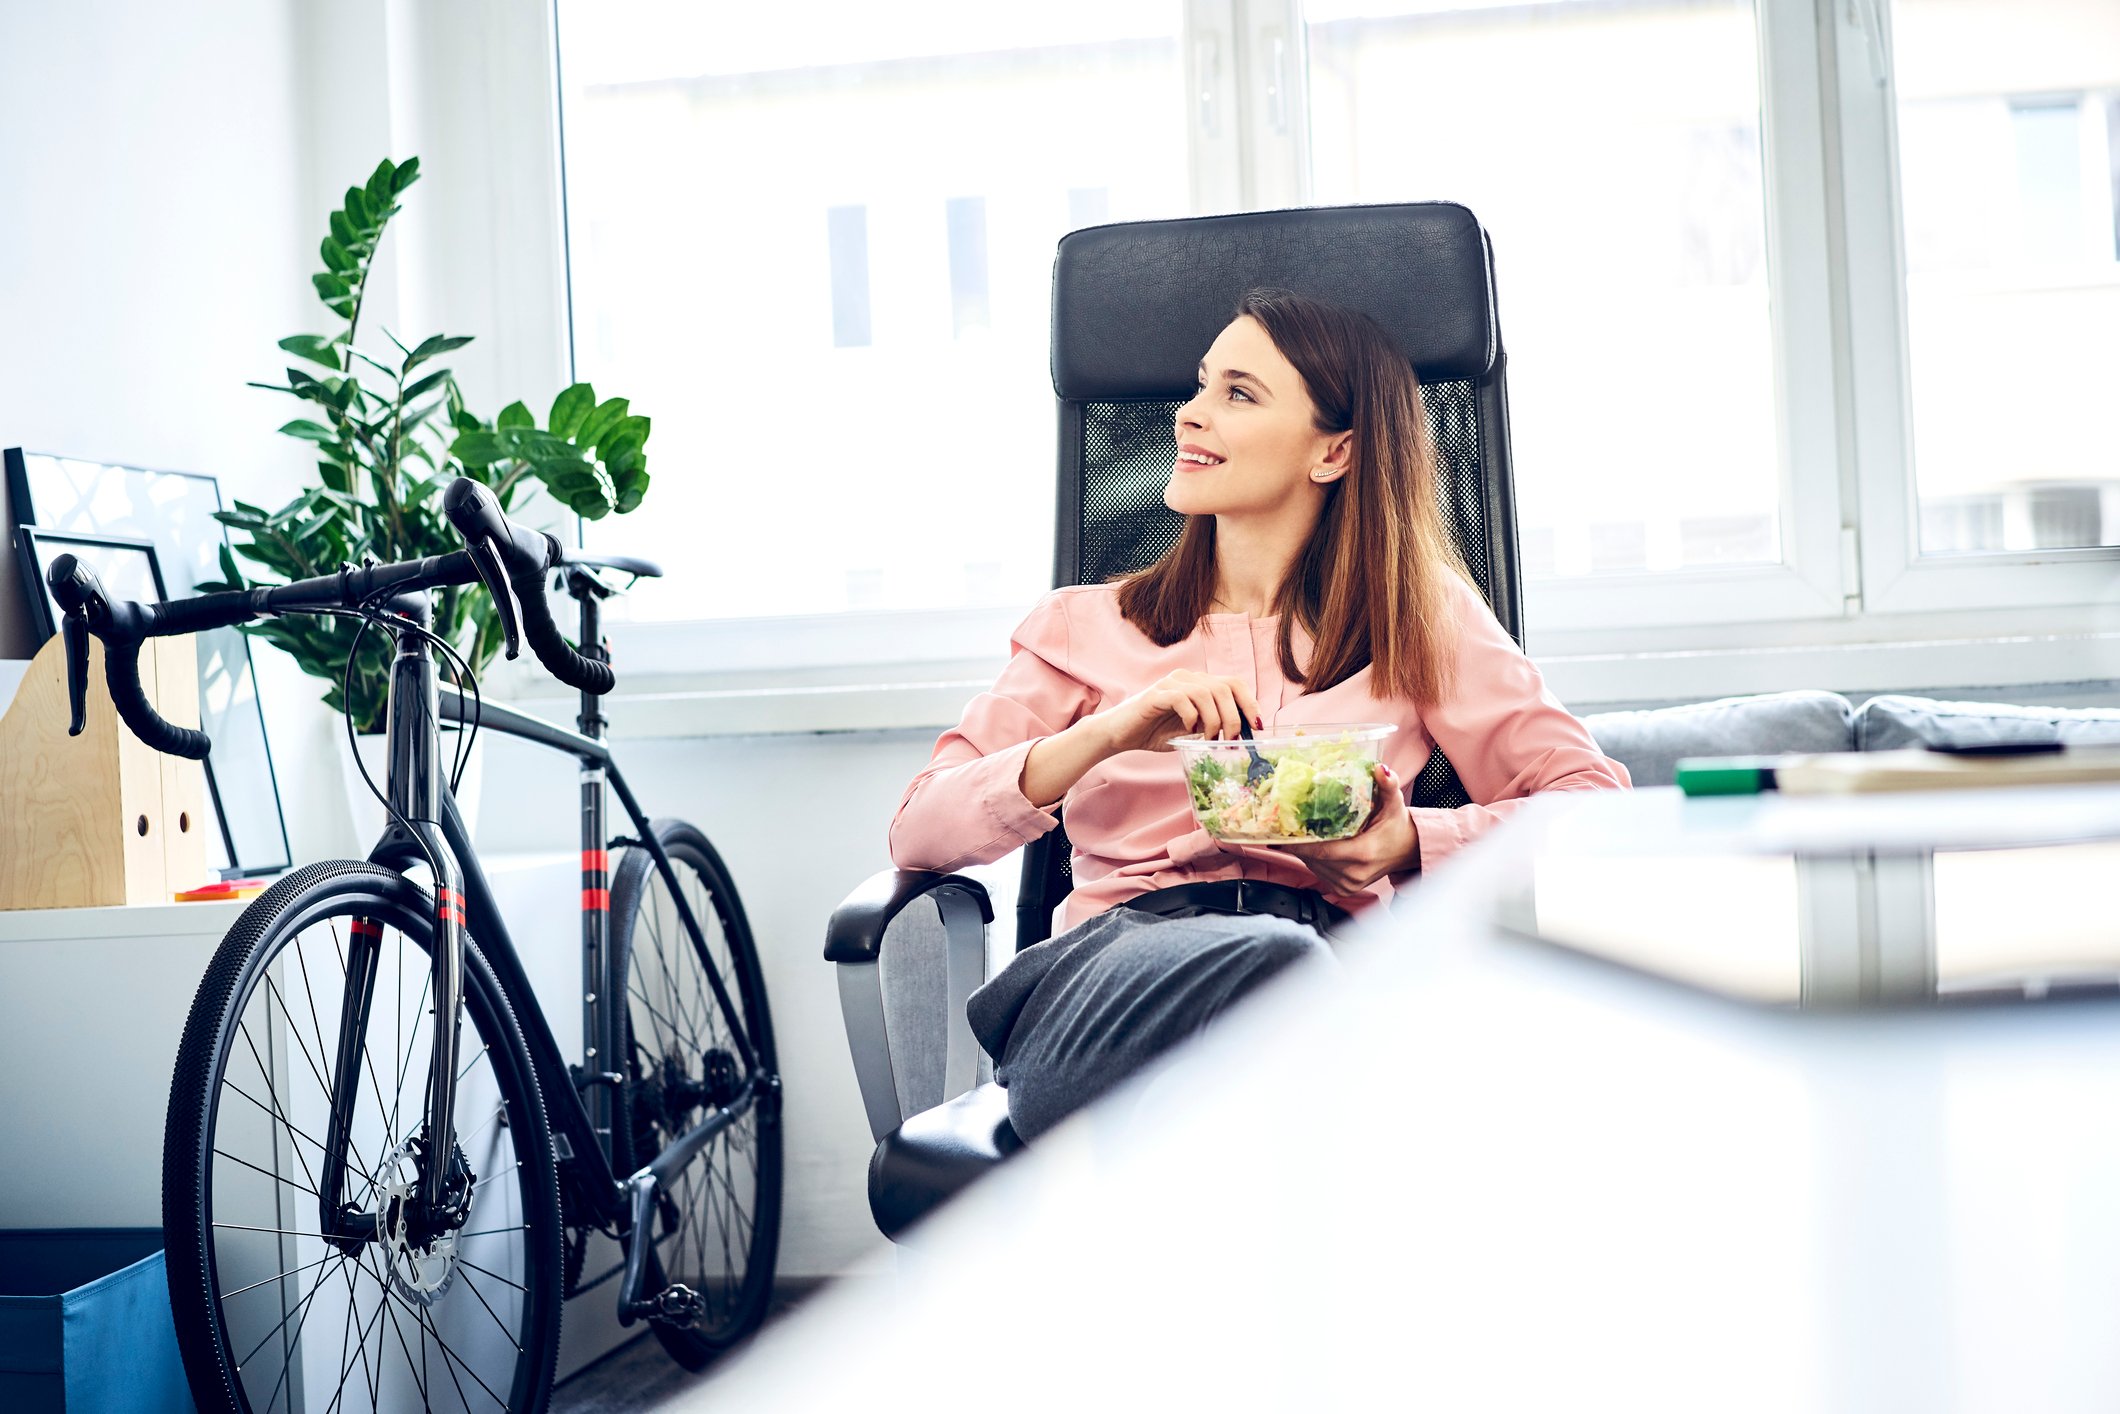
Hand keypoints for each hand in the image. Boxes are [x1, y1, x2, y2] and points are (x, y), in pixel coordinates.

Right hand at [1086, 670, 1263, 755]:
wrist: (1120, 734)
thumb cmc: (1155, 732)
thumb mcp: (1192, 731)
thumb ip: (1212, 727)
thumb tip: (1242, 736)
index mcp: (1199, 683)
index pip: (1234, 683)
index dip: (1249, 703)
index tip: (1256, 727)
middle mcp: (1187, 678)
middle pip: (1224, 688)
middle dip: (1234, 717)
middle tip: (1230, 741)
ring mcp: (1171, 683)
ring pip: (1207, 693)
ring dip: (1214, 721)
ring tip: (1209, 739)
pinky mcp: (1156, 694)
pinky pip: (1183, 699)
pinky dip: (1192, 717)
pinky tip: (1189, 730)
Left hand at [1280, 763, 1417, 896]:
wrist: (1408, 851)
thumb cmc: (1397, 826)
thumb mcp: (1394, 804)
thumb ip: (1388, 785)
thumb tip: (1379, 769)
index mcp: (1363, 853)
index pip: (1322, 851)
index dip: (1300, 842)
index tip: (1283, 831)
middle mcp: (1354, 873)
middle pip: (1313, 858)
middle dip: (1298, 842)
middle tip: (1285, 824)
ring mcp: (1348, 885)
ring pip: (1313, 866)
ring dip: (1303, 850)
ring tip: (1296, 832)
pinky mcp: (1344, 889)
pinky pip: (1319, 872)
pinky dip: (1313, 859)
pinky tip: (1311, 845)